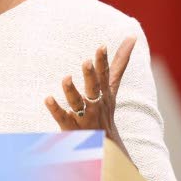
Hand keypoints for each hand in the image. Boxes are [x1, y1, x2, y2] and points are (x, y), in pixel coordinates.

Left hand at [44, 36, 136, 157]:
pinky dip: (56, 109)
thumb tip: (132, 36)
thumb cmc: (105, 108)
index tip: (101, 47)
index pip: (105, 75)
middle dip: (90, 76)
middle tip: (86, 62)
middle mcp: (96, 103)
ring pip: (78, 103)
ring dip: (72, 91)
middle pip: (94, 88)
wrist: (105, 145)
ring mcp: (84, 116)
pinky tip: (47, 99)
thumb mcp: (113, 86)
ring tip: (66, 78)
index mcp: (105, 92)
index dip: (103, 61)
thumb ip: (120, 62)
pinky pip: (62, 117)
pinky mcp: (70, 127)